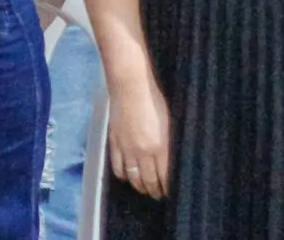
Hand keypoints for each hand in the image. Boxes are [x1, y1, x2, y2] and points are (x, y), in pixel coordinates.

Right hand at [107, 72, 172, 197]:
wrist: (130, 87)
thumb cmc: (154, 100)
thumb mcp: (169, 123)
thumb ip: (168, 144)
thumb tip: (169, 160)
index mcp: (160, 147)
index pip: (164, 176)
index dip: (166, 187)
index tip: (168, 192)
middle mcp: (143, 152)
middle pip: (149, 180)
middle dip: (154, 190)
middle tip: (157, 195)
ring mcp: (127, 149)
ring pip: (133, 177)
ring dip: (139, 186)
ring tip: (144, 189)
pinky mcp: (115, 143)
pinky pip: (117, 167)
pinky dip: (122, 176)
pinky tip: (126, 177)